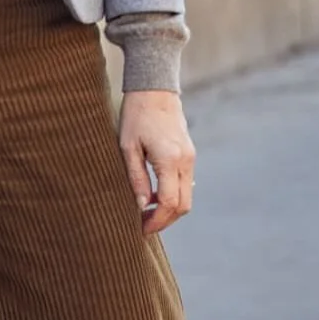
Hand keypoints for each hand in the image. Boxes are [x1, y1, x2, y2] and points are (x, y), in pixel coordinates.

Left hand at [117, 90, 194, 234]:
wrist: (155, 89)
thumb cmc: (136, 116)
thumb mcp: (128, 147)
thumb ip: (136, 178)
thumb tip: (141, 206)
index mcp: (169, 159)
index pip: (168, 203)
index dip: (156, 221)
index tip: (141, 229)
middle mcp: (185, 161)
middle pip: (183, 205)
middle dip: (165, 220)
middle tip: (143, 226)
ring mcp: (190, 158)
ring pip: (187, 196)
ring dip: (169, 209)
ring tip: (145, 212)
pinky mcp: (190, 154)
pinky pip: (186, 184)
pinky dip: (173, 195)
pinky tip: (153, 194)